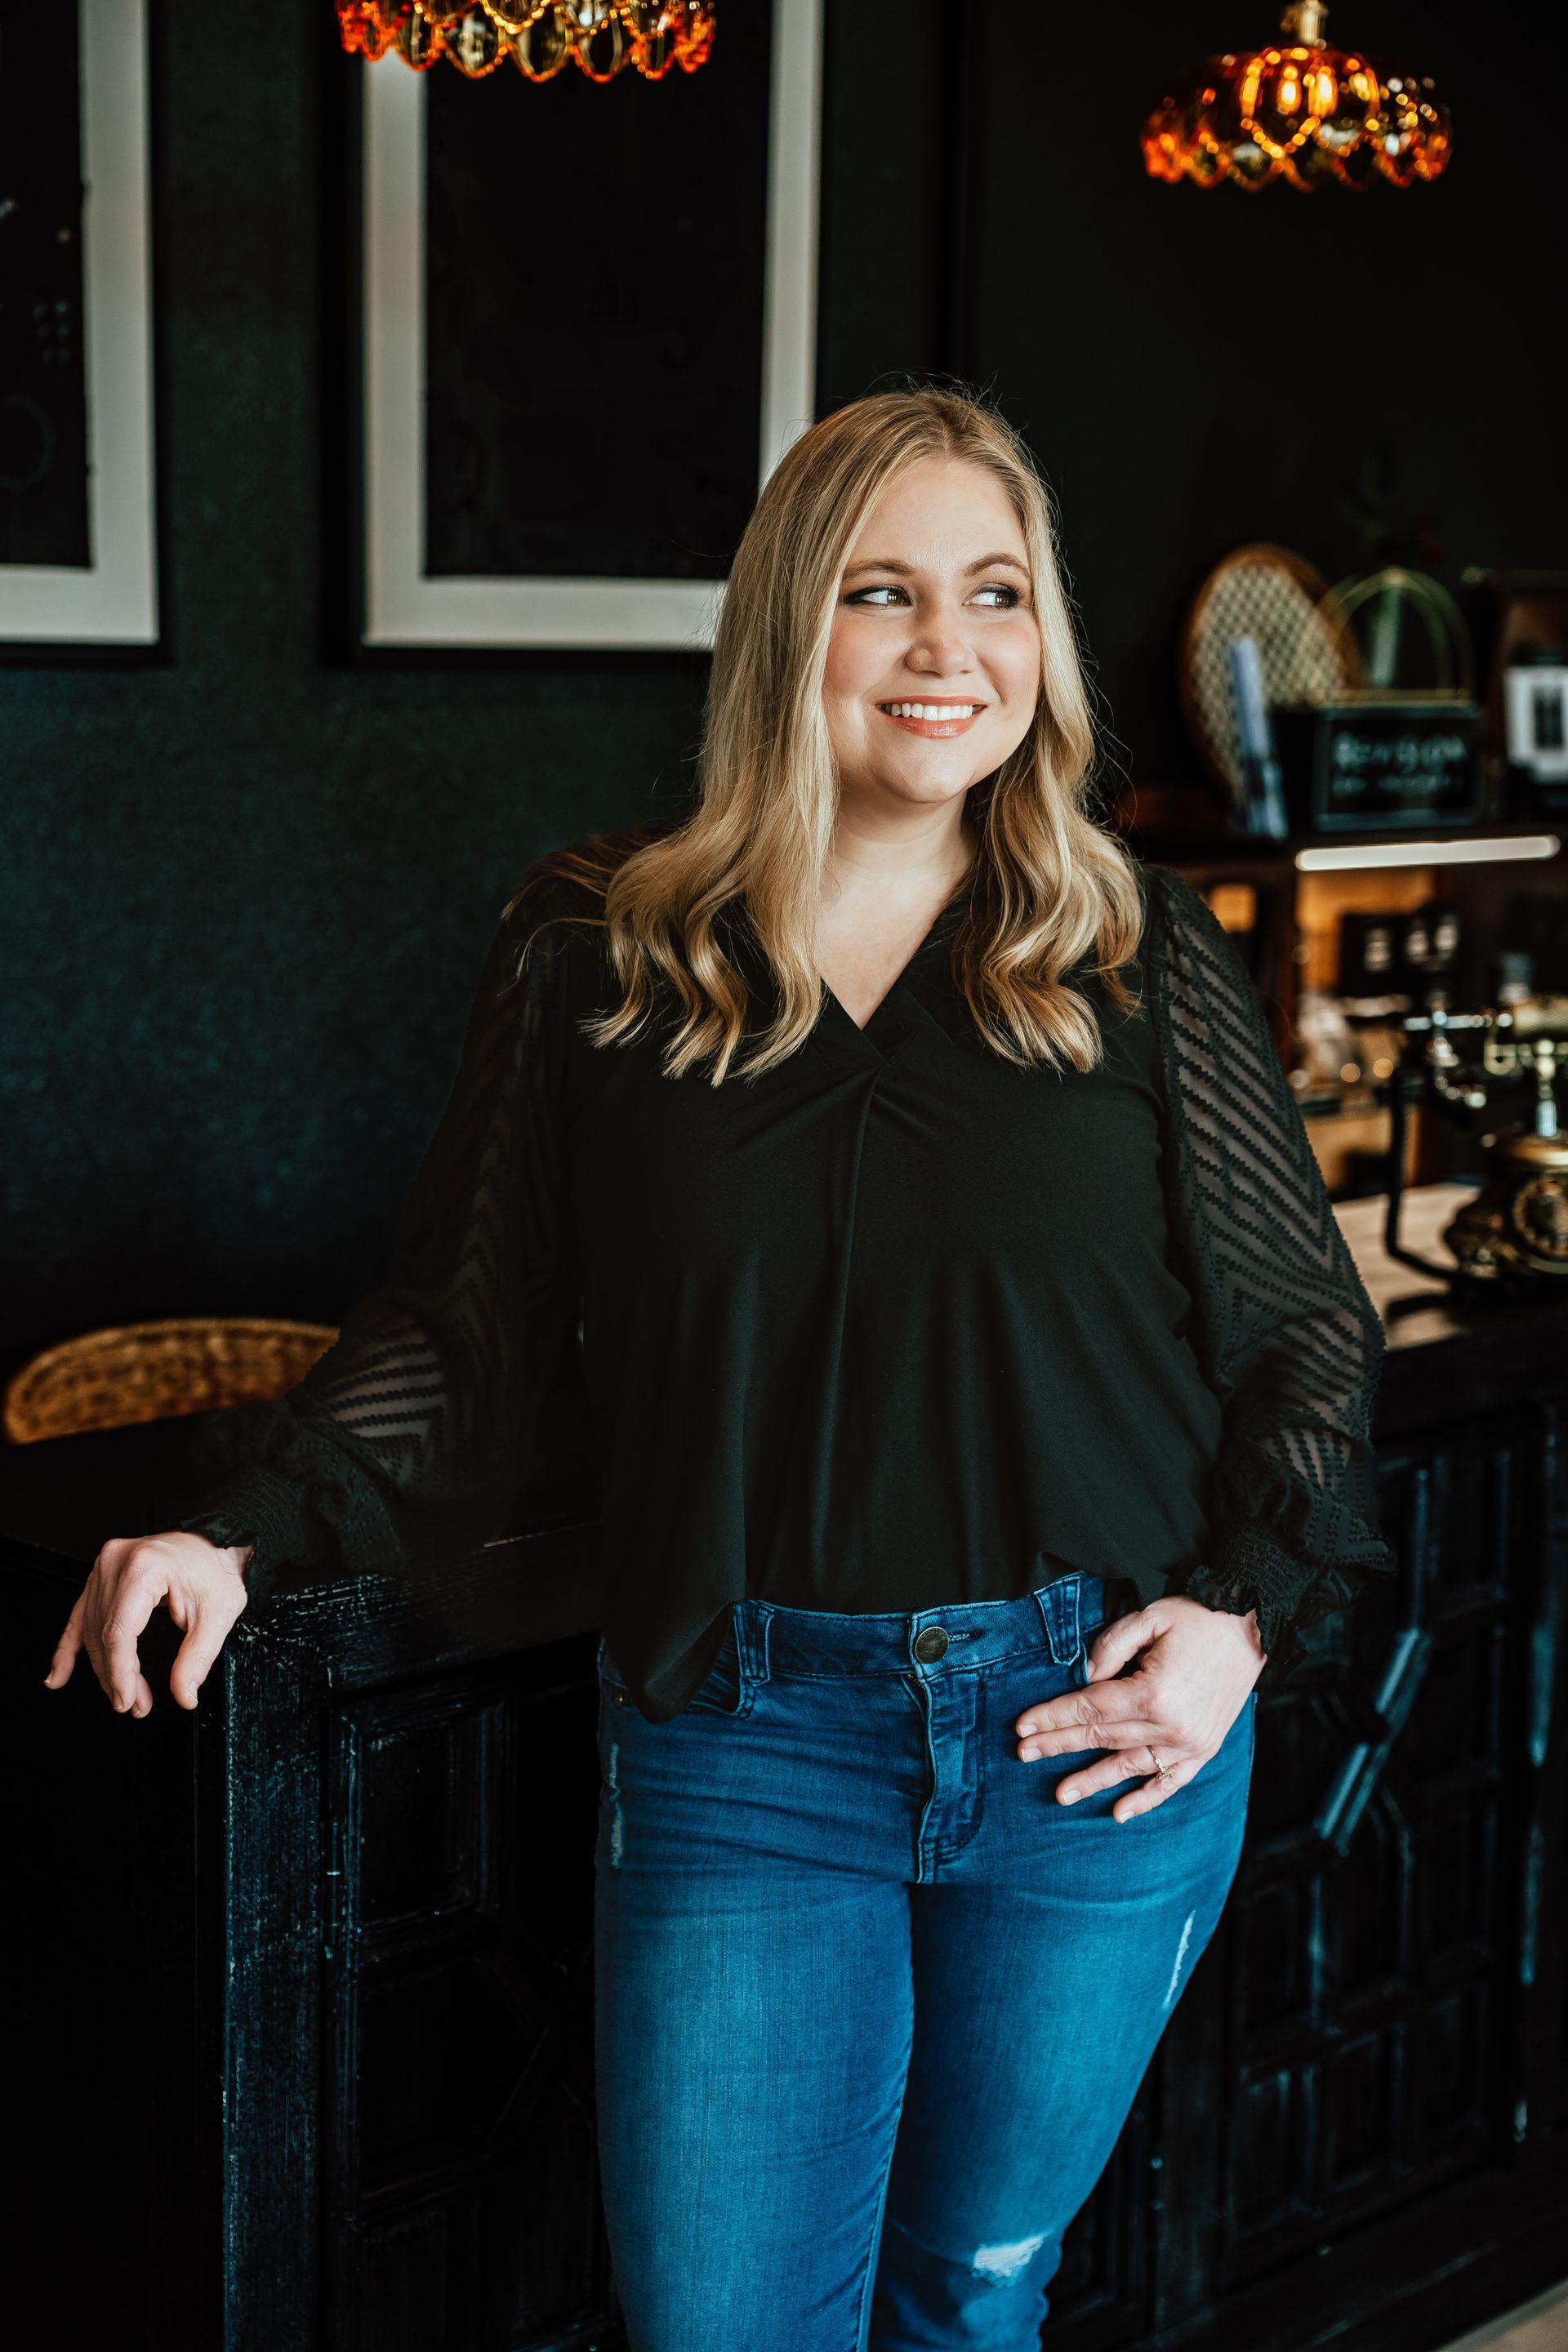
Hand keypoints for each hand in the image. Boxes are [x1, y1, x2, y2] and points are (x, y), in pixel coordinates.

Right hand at [44, 1531, 252, 1716]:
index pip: (119, 1632)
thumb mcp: (218, 1614)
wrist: (216, 1541)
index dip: (120, 1673)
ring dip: (103, 1668)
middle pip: (103, 1633)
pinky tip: (59, 1675)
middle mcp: (116, 1562)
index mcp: (145, 1567)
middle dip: (116, 1676)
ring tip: (123, 1696)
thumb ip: (197, 1658)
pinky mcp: (101, 1573)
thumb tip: (184, 1696)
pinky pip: (80, 1614)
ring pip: (91, 1629)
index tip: (128, 1701)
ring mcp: (104, 1566)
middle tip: (135, 1705)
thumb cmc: (218, 1571)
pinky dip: (70, 1647)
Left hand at [1014, 1595, 1264, 1821]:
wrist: (1254, 1628)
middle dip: (1059, 1745)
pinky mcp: (1205, 1750)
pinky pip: (1170, 1782)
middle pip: (1102, 1737)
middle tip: (1024, 1754)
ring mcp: (1189, 1743)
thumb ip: (1110, 1646)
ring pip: (1130, 1766)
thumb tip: (1085, 1677)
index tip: (1022, 1727)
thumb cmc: (1199, 1619)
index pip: (1089, 1708)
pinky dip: (1146, 1799)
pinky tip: (1120, 1813)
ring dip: (1093, 1780)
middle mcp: (1169, 1725)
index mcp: (1152, 1692)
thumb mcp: (1149, 1618)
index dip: (1053, 1717)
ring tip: (1061, 1795)